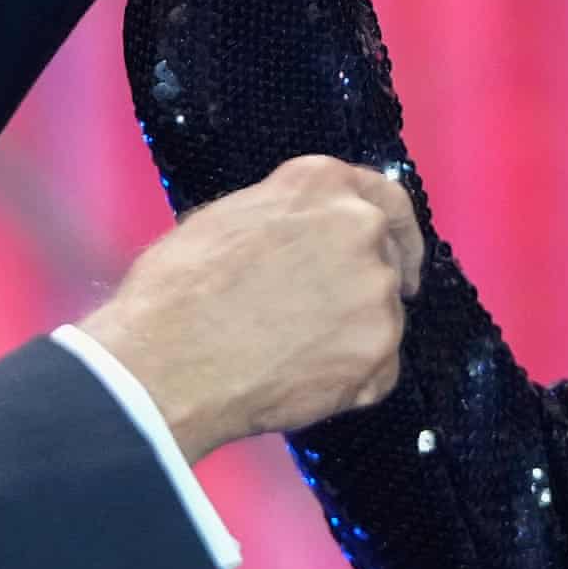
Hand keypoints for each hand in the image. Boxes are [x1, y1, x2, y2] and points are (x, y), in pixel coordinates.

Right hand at [80, 158, 425, 460]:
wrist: (167, 362)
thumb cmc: (176, 290)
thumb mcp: (227, 219)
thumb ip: (285, 218)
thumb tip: (301, 238)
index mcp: (321, 185)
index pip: (383, 196)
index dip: (396, 229)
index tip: (400, 253)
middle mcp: (361, 228)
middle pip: (385, 258)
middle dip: (363, 285)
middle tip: (327, 318)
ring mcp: (375, 292)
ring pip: (382, 317)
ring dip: (350, 336)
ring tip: (291, 357)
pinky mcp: (378, 352)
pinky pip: (378, 370)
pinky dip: (351, 380)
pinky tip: (300, 382)